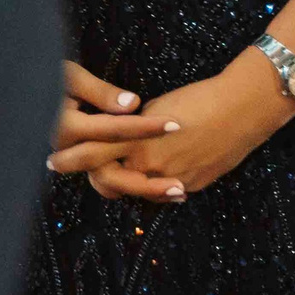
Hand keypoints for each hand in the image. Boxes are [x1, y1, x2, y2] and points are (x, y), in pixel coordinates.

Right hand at [43, 61, 179, 189]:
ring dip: (143, 189)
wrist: (19, 90)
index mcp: (66, 127)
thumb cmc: (45, 75)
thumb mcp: (71, 77)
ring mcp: (74, 158)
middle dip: (148, 178)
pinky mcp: (80, 159)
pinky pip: (107, 179)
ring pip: (110, 183)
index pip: (114, 130)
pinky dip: (132, 185)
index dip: (146, 127)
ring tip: (177, 191)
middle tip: (179, 185)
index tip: (175, 125)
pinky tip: (158, 187)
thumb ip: (100, 92)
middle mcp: (69, 150)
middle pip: (112, 171)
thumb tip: (131, 105)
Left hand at [85, 53, 294, 202]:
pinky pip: (162, 194)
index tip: (53, 160)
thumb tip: (117, 136)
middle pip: (107, 183)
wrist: (240, 111)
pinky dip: (153, 186)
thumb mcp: (153, 109)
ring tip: (116, 174)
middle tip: (84, 172)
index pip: (92, 157)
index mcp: (134, 140)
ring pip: (134, 191)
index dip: (71, 159)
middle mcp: (148, 164)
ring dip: (124, 183)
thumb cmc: (196, 100)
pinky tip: (152, 178)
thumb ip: (131, 128)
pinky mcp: (190, 186)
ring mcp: (170, 179)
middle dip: (94, 178)